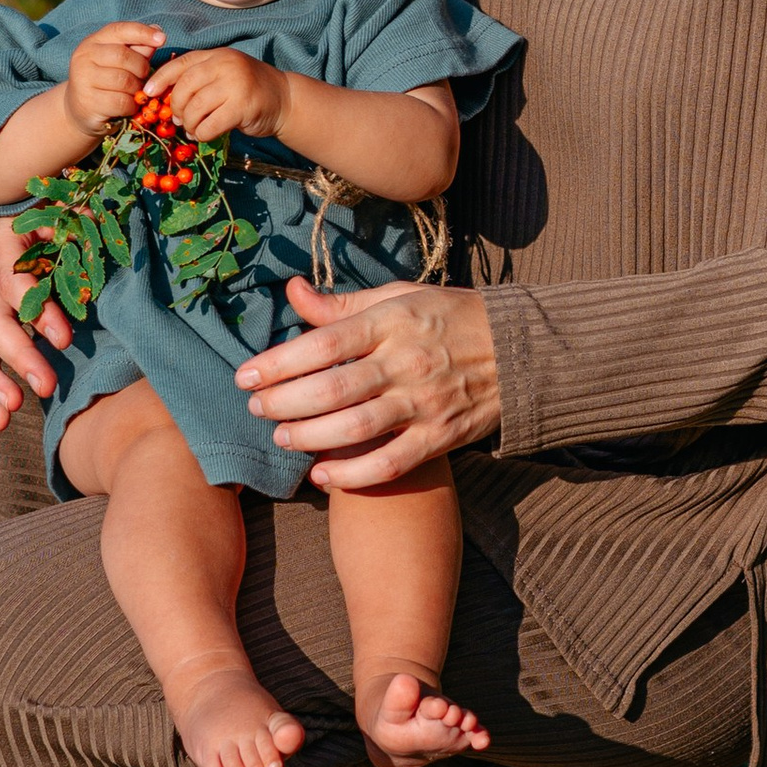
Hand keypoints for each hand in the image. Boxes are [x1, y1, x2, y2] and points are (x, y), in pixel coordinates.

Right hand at [0, 215, 66, 434]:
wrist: (32, 217)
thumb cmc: (60, 216)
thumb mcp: (71, 214)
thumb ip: (83, 227)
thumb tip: (100, 237)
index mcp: (4, 238)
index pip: (12, 276)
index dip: (35, 308)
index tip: (64, 339)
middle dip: (17, 354)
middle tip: (47, 385)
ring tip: (14, 408)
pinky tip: (1, 421)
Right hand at [60, 18, 165, 141]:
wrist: (80, 109)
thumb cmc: (106, 81)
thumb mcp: (121, 61)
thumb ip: (138, 47)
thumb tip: (157, 30)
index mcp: (93, 42)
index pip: (119, 30)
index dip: (142, 32)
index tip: (162, 38)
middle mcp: (84, 57)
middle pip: (124, 57)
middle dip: (141, 68)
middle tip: (143, 78)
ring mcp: (82, 79)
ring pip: (124, 81)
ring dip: (137, 89)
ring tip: (135, 92)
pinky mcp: (88, 102)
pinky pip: (121, 102)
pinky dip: (131, 106)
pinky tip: (128, 106)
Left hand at [159, 47, 288, 144]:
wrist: (284, 99)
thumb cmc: (248, 90)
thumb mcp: (223, 75)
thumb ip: (199, 79)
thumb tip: (164, 95)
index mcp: (216, 55)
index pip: (181, 63)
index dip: (160, 78)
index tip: (148, 92)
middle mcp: (225, 65)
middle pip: (185, 87)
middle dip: (177, 107)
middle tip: (180, 119)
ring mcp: (235, 84)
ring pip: (195, 108)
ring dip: (190, 124)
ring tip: (194, 129)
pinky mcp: (242, 106)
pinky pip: (210, 124)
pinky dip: (202, 133)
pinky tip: (205, 134)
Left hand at [233, 279, 500, 489]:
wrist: (520, 349)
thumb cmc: (450, 317)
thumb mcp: (400, 297)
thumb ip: (343, 302)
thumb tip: (292, 291)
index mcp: (393, 321)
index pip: (324, 344)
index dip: (279, 363)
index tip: (246, 375)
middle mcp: (406, 362)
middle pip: (333, 389)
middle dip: (284, 403)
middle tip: (256, 409)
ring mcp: (425, 402)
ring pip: (357, 428)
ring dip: (310, 437)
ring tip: (283, 438)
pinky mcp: (441, 437)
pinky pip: (391, 463)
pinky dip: (354, 475)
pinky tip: (322, 475)